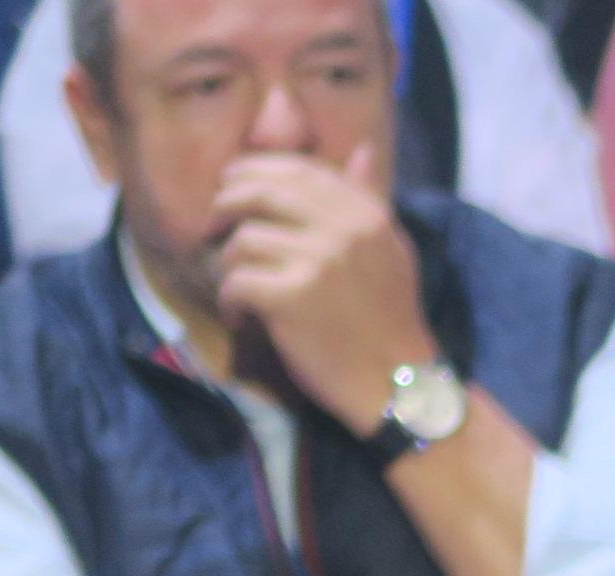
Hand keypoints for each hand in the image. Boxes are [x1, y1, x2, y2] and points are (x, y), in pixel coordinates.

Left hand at [210, 148, 439, 428]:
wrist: (400, 386)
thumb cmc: (390, 322)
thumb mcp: (390, 250)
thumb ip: (369, 199)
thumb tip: (363, 151)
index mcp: (365, 212)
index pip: (295, 169)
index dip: (255, 172)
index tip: (235, 189)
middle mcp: (342, 228)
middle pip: (257, 191)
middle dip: (225, 205)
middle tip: (214, 229)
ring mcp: (317, 261)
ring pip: (242, 239)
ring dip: (228, 265)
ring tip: (237, 289)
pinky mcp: (292, 298)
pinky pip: (236, 280)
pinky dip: (229, 301)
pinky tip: (240, 318)